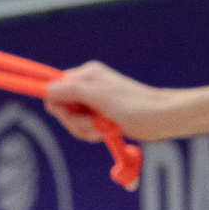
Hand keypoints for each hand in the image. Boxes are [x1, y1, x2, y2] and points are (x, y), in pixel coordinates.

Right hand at [44, 62, 177, 143]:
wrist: (162, 118)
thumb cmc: (134, 107)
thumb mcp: (97, 97)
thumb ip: (69, 91)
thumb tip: (46, 90)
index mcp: (86, 75)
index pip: (54, 90)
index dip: (60, 108)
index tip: (74, 117)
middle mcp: (88, 85)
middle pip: (63, 109)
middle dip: (76, 123)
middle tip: (95, 127)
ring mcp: (95, 101)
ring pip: (74, 121)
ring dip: (86, 131)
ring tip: (104, 130)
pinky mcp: (102, 115)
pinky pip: (86, 128)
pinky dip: (94, 134)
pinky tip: (107, 133)